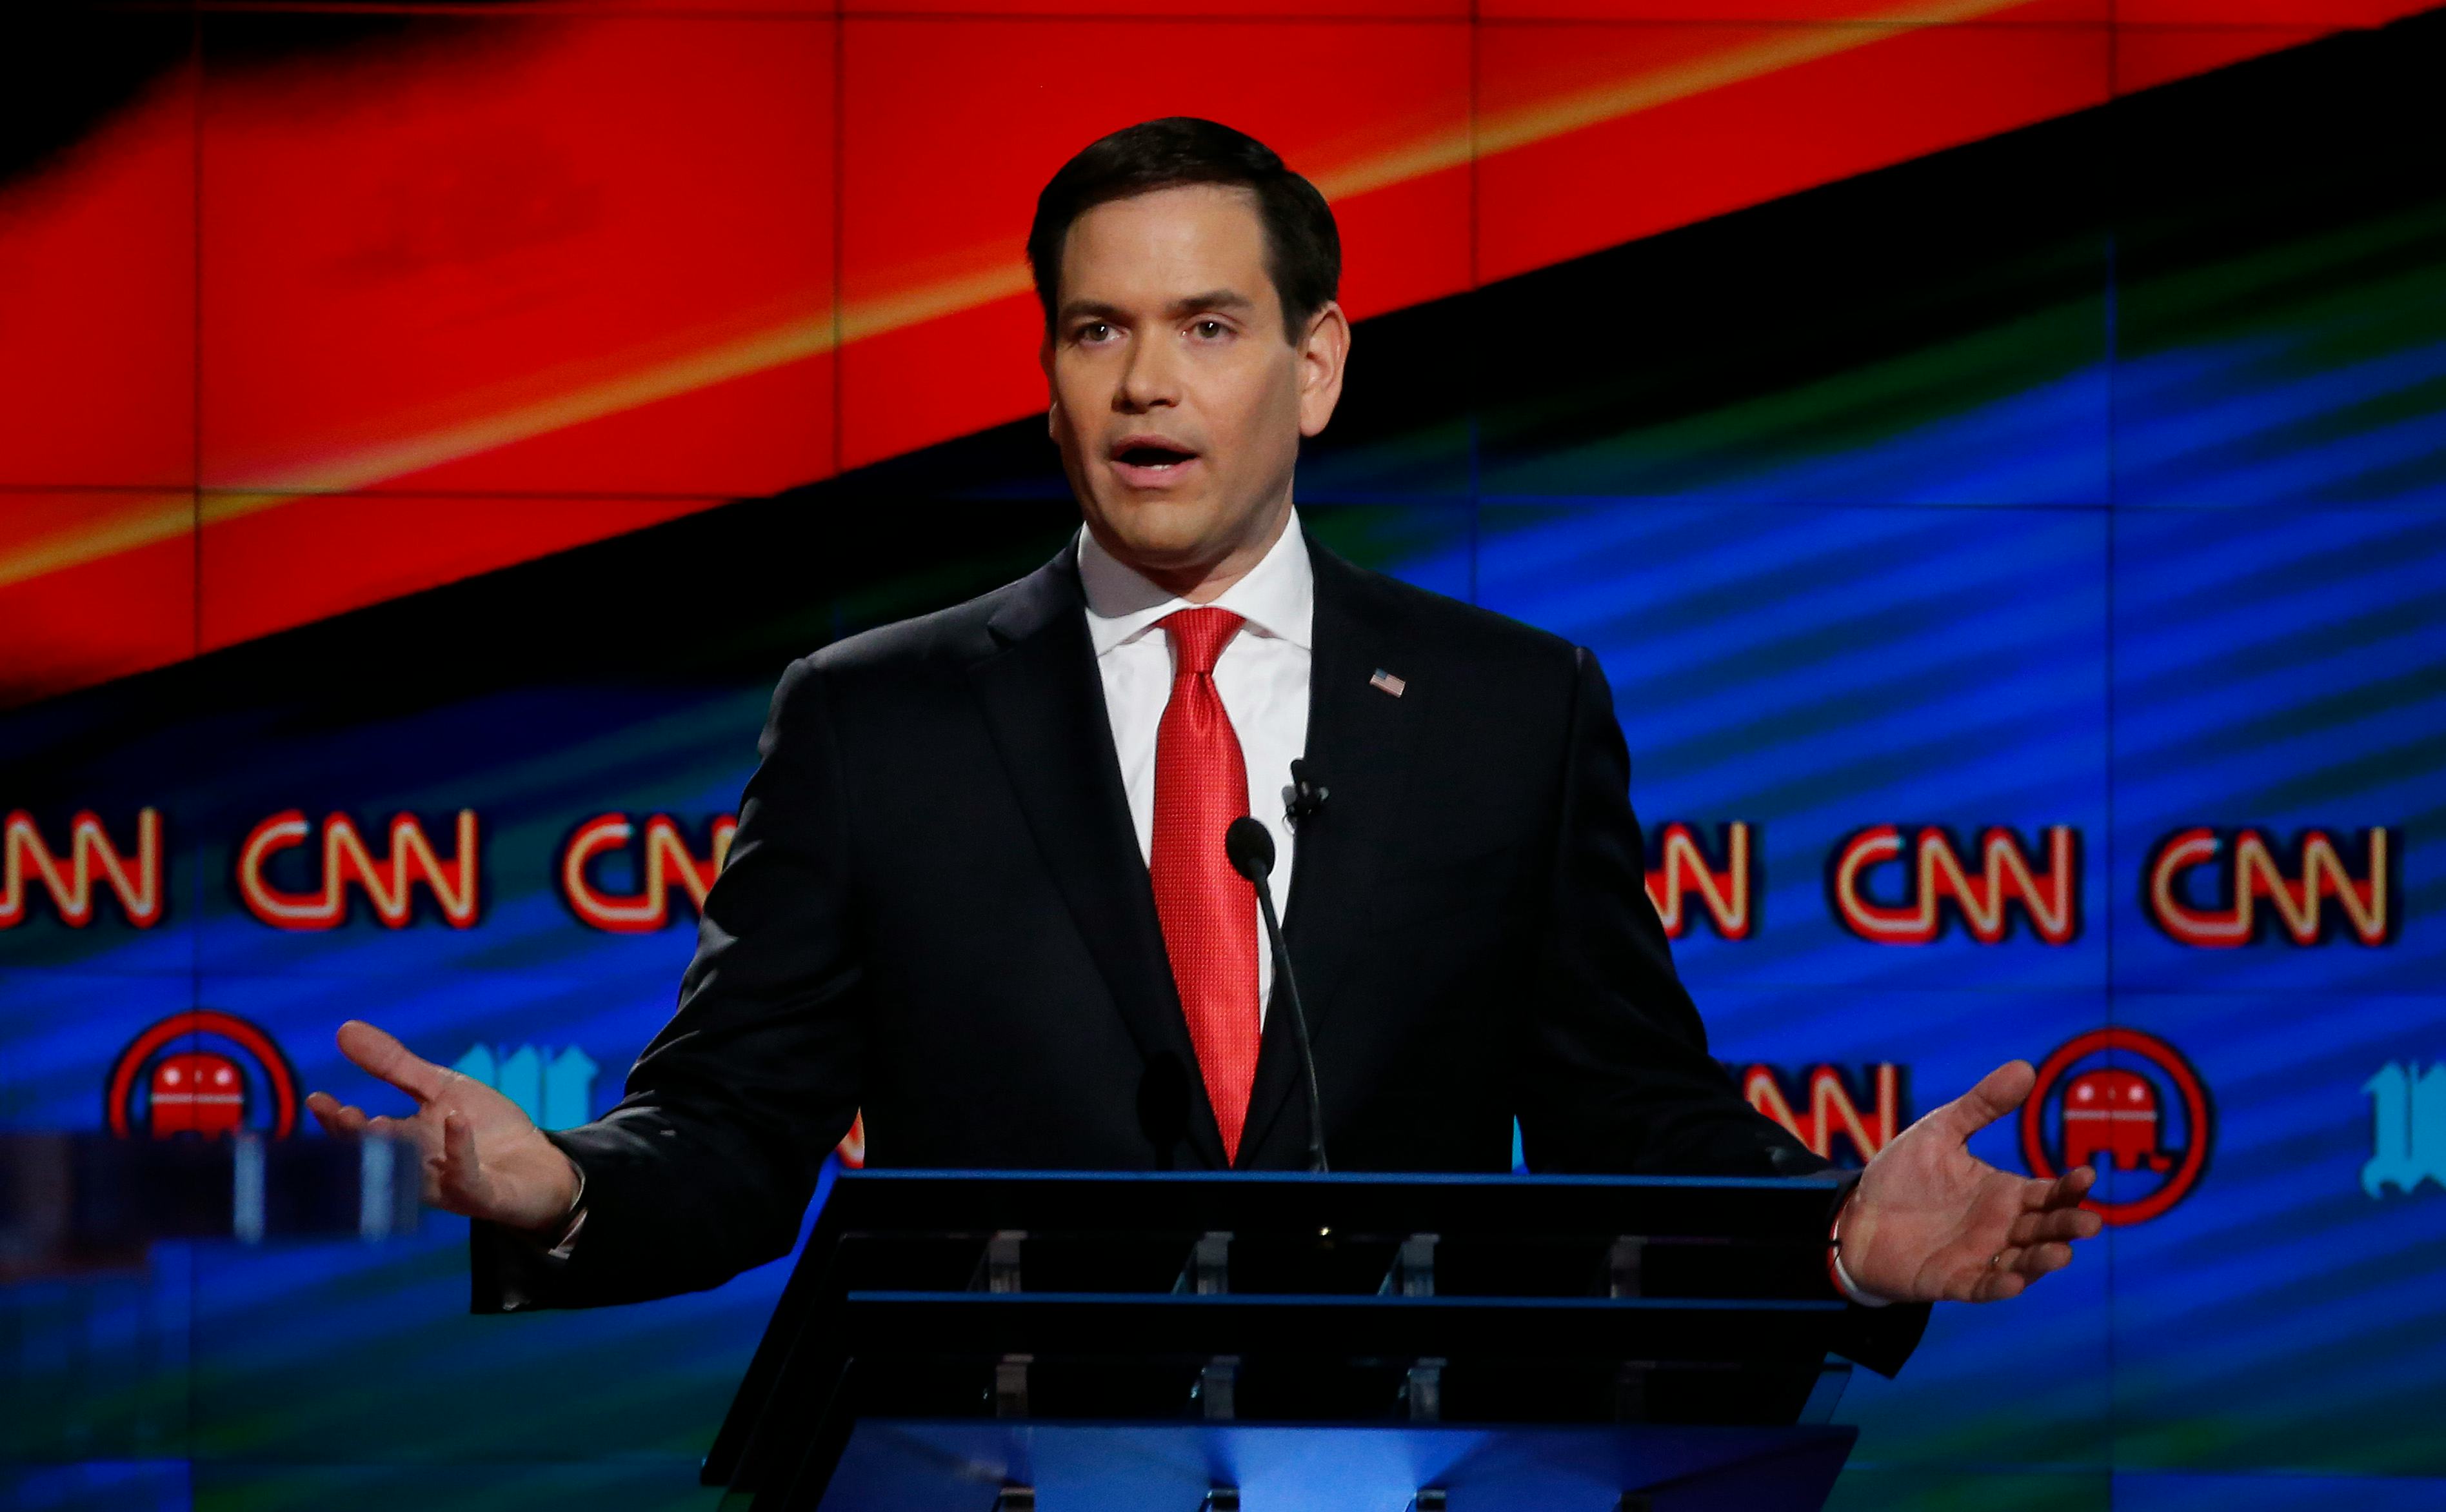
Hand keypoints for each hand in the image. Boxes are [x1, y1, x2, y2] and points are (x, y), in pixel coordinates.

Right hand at [305, 1020, 581, 1232]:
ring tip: (376, 1124)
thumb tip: (344, 1029)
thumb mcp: (441, 1088)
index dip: (338, 1121)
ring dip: (397, 1152)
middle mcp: (418, 1171)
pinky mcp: (483, 1195)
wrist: (541, 1163)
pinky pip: (466, 1177)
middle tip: (344, 1117)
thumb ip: (394, 1066)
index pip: (362, 1136)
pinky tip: (453, 1119)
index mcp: (403, 1145)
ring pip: (415, 1176)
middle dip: (359, 1141)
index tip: (316, 1099)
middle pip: (381, 1159)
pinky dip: (458, 1149)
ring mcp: (449, 1186)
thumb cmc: (485, 1129)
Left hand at [1838, 1060, 2103, 1302]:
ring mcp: (1980, 1256)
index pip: (2049, 1193)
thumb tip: (2027, 1067)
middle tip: (2090, 1223)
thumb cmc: (1902, 1175)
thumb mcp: (1940, 1132)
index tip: (2086, 1176)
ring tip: (2061, 1253)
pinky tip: (2012, 1282)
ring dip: (2042, 1260)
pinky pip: (1982, 1287)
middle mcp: (2001, 1227)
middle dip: (2068, 1226)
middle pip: (2045, 1228)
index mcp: (2005, 1193)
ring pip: (2023, 1262)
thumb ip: (1981, 1105)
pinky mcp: (1953, 1281)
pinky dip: (1999, 1286)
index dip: (2070, 1187)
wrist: (1855, 1215)